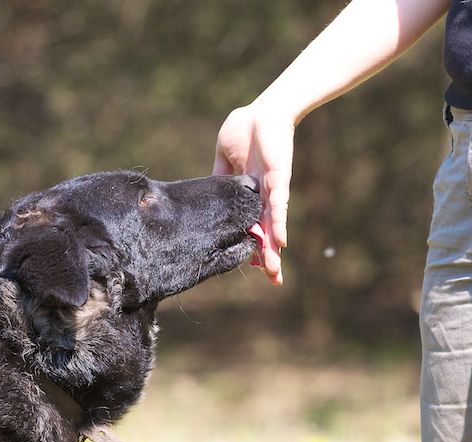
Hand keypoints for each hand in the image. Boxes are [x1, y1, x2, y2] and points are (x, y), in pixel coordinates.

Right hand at [212, 102, 294, 284]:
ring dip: (273, 249)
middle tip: (273, 281)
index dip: (253, 245)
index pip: (251, 225)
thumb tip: (211, 193)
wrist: (265, 110)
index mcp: (249, 194)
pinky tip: (280, 242)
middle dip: (269, 256)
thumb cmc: (245, 129)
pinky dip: (278, 224)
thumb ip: (219, 177)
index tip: (252, 266)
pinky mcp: (278, 179)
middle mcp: (263, 197)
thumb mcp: (224, 158)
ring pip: (272, 226)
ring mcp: (272, 189)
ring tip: (274, 272)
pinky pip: (278, 205)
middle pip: (266, 232)